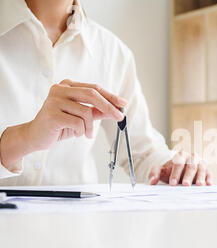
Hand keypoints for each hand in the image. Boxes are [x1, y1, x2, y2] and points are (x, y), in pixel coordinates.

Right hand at [0, 79, 125, 168]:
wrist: (36, 136)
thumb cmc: (60, 125)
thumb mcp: (82, 117)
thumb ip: (97, 111)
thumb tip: (117, 109)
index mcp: (68, 86)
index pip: (94, 88)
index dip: (111, 96)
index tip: (123, 104)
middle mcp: (60, 89)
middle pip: (92, 95)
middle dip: (109, 107)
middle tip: (119, 117)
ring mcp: (54, 100)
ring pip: (86, 112)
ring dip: (90, 126)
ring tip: (86, 133)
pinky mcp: (52, 114)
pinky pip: (77, 122)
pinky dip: (80, 131)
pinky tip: (75, 133)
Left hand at [148, 151, 212, 185]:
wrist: (181, 169)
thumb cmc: (171, 170)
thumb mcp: (161, 170)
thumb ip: (154, 173)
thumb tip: (151, 181)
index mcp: (180, 156)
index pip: (178, 164)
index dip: (175, 174)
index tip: (172, 184)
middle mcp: (192, 158)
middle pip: (190, 166)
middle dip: (188, 176)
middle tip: (185, 185)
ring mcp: (201, 163)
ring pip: (201, 168)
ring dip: (200, 177)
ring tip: (199, 185)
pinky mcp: (207, 170)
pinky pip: (209, 173)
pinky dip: (209, 178)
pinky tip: (209, 184)